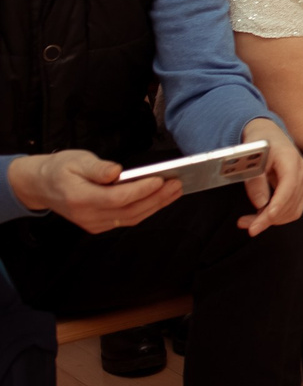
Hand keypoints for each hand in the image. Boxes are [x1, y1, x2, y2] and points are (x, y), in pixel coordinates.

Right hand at [6, 148, 179, 233]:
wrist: (41, 186)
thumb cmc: (60, 169)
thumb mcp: (76, 160)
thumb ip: (97, 167)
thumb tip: (116, 172)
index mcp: (80, 198)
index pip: (118, 198)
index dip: (141, 190)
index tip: (161, 179)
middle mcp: (87, 215)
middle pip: (129, 210)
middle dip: (156, 198)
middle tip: (178, 184)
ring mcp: (92, 223)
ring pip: (131, 218)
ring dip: (156, 206)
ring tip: (175, 191)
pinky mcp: (97, 225)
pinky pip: (126, 220)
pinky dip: (145, 210)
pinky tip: (159, 199)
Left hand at [236, 119, 302, 235]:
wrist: (269, 135)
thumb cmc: (259, 144)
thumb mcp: (252, 159)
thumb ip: (255, 180)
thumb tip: (260, 203)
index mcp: (291, 160)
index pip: (289, 186)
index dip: (278, 204)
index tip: (266, 217)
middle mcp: (302, 171)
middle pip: (291, 202)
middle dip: (269, 218)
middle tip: (248, 227)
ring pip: (293, 209)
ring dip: (272, 220)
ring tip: (249, 222)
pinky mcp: (300, 188)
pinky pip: (294, 209)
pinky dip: (279, 217)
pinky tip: (262, 217)